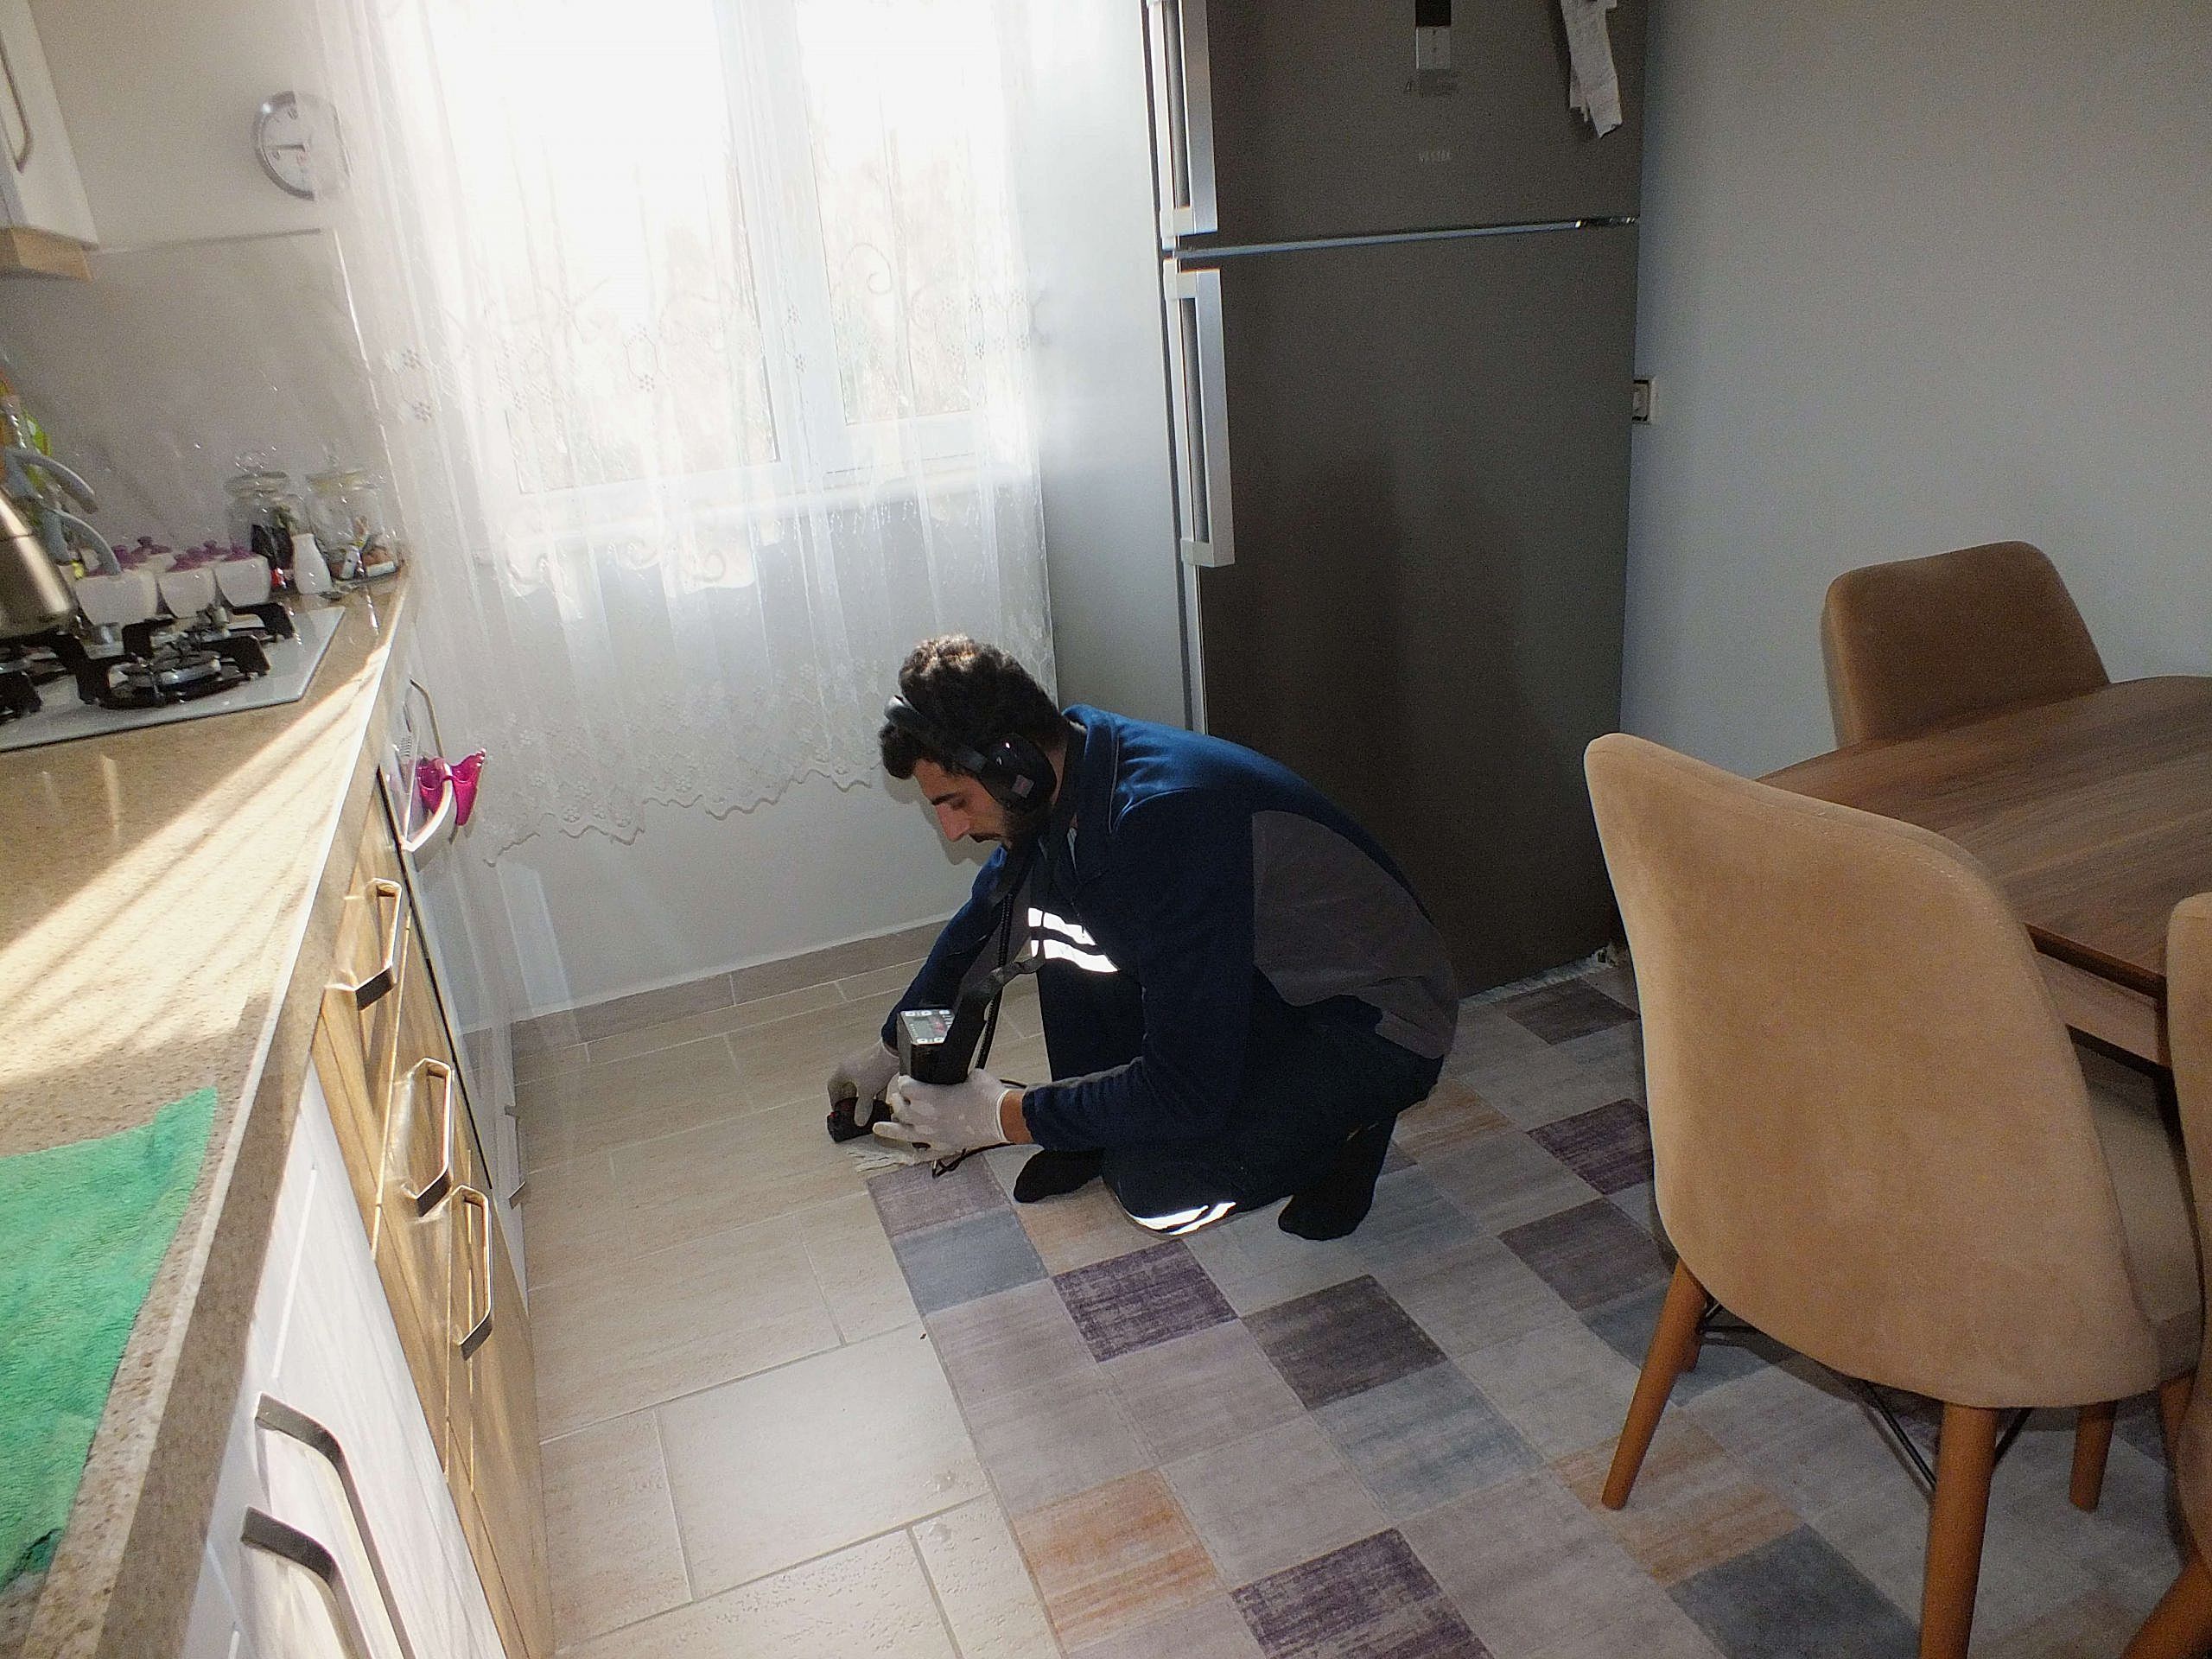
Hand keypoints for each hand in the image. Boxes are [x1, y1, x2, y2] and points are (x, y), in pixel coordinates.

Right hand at [827, 1041, 898, 1123]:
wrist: (892, 1052)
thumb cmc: (875, 1066)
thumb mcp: (866, 1091)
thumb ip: (862, 1108)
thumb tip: (859, 1120)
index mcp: (842, 1070)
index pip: (832, 1087)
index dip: (834, 1100)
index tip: (838, 1109)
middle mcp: (851, 1066)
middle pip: (846, 1086)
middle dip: (849, 1099)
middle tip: (851, 1111)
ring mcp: (864, 1065)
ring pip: (860, 1084)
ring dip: (862, 1096)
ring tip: (866, 1108)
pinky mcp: (876, 1066)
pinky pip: (872, 1082)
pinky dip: (874, 1092)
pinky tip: (880, 1102)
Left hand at [873, 1069, 1012, 1156]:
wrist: (1002, 1118)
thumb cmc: (988, 1096)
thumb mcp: (971, 1075)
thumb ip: (957, 1076)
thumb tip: (958, 1076)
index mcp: (929, 1096)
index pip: (905, 1086)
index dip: (905, 1081)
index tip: (907, 1080)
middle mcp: (925, 1117)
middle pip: (900, 1109)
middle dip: (897, 1101)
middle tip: (897, 1098)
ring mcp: (933, 1135)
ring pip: (903, 1133)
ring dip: (889, 1130)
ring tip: (878, 1128)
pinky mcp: (944, 1146)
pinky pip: (925, 1154)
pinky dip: (916, 1155)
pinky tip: (908, 1156)